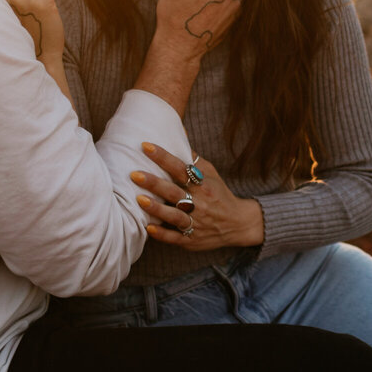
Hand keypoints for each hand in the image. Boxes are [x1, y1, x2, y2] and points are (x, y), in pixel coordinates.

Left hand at [131, 143, 262, 251]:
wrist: (238, 224)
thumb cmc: (218, 194)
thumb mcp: (210, 173)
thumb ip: (192, 157)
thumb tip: (179, 132)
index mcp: (202, 185)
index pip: (180, 168)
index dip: (163, 157)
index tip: (145, 146)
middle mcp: (199, 203)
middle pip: (174, 192)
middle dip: (154, 183)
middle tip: (134, 174)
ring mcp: (196, 222)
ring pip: (174, 216)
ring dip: (156, 208)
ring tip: (139, 199)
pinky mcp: (192, 239)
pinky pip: (176, 238)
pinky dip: (162, 234)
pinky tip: (148, 228)